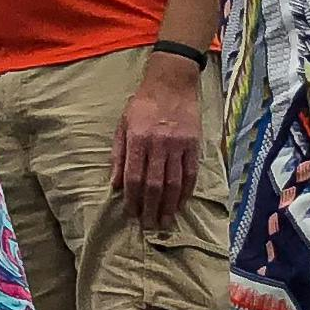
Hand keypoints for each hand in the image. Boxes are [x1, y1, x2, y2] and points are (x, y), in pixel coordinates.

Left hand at [113, 59, 204, 232]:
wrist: (172, 83)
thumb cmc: (142, 104)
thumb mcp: (122, 125)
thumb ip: (119, 155)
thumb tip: (115, 184)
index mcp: (138, 139)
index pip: (134, 177)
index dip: (132, 199)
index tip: (131, 214)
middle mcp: (159, 145)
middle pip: (154, 184)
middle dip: (151, 208)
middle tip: (149, 226)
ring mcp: (179, 145)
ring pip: (174, 183)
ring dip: (170, 205)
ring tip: (166, 222)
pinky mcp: (194, 145)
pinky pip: (191, 173)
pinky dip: (186, 191)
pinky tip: (182, 204)